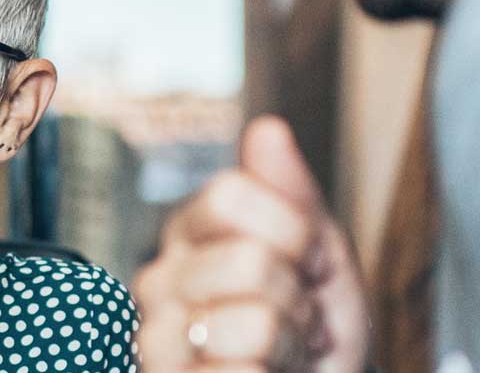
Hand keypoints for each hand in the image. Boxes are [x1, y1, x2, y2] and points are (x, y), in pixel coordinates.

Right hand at [134, 116, 368, 372]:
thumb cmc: (312, 338)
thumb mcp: (321, 261)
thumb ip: (292, 196)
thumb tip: (267, 129)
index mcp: (190, 236)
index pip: (231, 194)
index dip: (292, 232)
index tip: (304, 265)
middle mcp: (160, 282)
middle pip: (248, 260)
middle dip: (297, 298)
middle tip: (294, 321)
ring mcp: (157, 342)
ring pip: (253, 323)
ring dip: (289, 348)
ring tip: (280, 356)